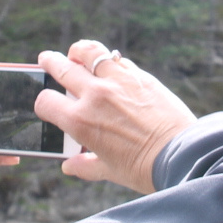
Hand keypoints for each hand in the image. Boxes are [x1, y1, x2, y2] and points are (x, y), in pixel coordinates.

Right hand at [33, 40, 196, 194]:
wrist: (180, 154)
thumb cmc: (143, 168)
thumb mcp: (109, 171)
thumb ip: (85, 166)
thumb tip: (69, 167)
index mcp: (80, 121)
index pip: (46, 101)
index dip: (43, 102)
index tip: (47, 103)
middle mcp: (94, 96)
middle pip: (62, 68)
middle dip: (50, 62)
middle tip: (46, 59)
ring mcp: (117, 81)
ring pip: (89, 52)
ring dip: (78, 51)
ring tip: (76, 52)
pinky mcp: (139, 75)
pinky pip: (117, 60)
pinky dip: (108, 60)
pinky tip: (109, 65)